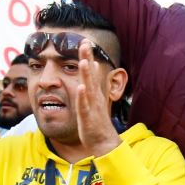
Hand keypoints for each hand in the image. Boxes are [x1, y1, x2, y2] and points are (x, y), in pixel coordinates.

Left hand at [68, 39, 121, 157]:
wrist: (104, 143)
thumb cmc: (97, 122)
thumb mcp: (95, 99)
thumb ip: (94, 83)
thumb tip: (95, 66)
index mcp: (95, 93)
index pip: (91, 71)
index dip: (88, 57)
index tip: (85, 41)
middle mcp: (95, 97)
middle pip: (90, 75)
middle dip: (88, 59)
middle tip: (85, 43)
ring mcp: (92, 107)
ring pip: (88, 88)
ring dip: (87, 75)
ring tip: (84, 61)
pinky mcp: (88, 118)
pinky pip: (84, 106)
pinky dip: (83, 97)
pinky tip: (80, 88)